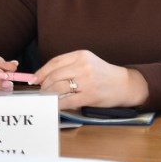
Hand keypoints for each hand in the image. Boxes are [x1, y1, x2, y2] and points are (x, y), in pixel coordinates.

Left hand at [33, 50, 148, 110]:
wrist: (125, 84)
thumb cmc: (103, 74)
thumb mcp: (87, 62)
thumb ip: (69, 66)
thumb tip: (45, 76)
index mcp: (81, 55)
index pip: (55, 62)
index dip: (41, 71)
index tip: (34, 79)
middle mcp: (83, 66)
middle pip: (54, 75)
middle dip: (43, 85)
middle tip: (40, 91)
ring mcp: (87, 81)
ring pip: (58, 88)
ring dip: (48, 95)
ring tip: (46, 98)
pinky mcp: (90, 96)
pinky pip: (67, 101)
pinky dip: (57, 104)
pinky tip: (54, 106)